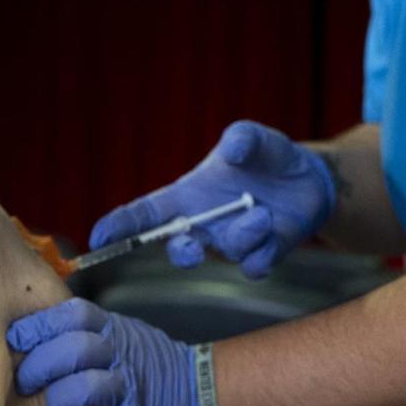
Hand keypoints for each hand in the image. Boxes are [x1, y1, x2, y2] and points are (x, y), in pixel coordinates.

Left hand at [7, 298, 218, 405]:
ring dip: (61, 399)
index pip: (72, 314)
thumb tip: (23, 333)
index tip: (15, 338)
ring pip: (85, 387)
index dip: (40, 324)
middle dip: (40, 365)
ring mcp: (128, 389)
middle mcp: (118, 354)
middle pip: (74, 348)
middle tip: (26, 381)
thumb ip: (79, 331)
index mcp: (110, 328)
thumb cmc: (142, 364)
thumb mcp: (116, 335)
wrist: (196, 394)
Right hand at [90, 121, 335, 276]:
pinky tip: (273, 232)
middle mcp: (204, 224)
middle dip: (181, 252)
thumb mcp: (255, 138)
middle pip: (177, 248)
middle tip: (191, 245)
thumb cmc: (267, 156)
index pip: (145, 214)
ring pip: (225, 252)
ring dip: (243, 234)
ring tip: (263, 212)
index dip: (120, 226)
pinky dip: (262, 254)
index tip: (98, 238)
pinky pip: (253, 267)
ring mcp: (231, 242)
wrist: (308, 178)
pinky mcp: (261, 255)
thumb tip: (231, 152)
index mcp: (189, 195)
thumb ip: (242, 138)